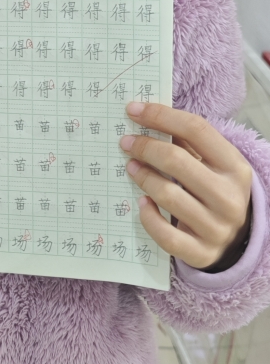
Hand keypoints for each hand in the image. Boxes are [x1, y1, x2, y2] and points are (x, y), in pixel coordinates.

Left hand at [120, 102, 251, 270]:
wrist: (237, 238)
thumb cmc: (216, 190)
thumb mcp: (214, 165)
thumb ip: (188, 143)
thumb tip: (146, 117)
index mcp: (235, 167)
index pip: (197, 130)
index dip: (161, 116)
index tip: (133, 110)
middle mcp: (229, 197)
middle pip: (177, 161)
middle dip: (145, 147)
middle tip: (126, 142)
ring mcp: (216, 228)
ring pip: (168, 195)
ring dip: (143, 177)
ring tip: (130, 167)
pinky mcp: (201, 253)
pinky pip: (165, 234)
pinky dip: (148, 216)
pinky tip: (141, 202)